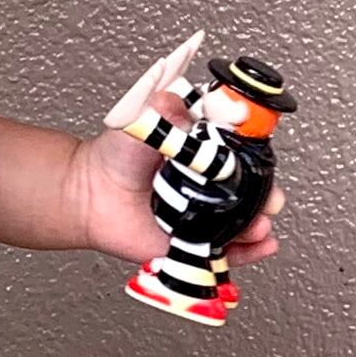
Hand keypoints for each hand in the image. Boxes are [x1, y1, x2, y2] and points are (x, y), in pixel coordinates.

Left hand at [60, 95, 283, 269]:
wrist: (87, 195)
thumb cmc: (113, 157)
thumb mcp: (143, 119)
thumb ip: (167, 109)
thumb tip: (187, 104)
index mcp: (202, 155)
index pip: (243, 158)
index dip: (260, 163)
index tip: (266, 163)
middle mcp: (207, 186)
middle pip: (251, 194)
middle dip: (266, 197)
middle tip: (268, 198)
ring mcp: (202, 216)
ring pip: (243, 224)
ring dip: (259, 225)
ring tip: (259, 224)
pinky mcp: (191, 243)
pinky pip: (225, 252)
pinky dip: (247, 252)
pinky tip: (261, 246)